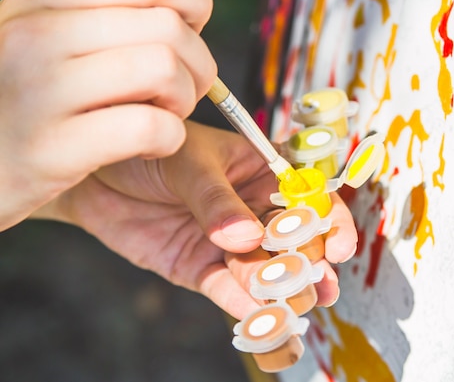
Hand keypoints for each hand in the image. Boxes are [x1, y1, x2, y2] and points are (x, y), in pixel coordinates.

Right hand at [0, 0, 214, 229]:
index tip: (182, 39)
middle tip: (178, 92)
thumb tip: (190, 16)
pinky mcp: (52, 148)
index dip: (192, 8)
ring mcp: (40, 89)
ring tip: (163, 116)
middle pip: (168, 27)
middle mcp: (36, 33)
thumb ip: (107, 17)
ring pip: (164, 68)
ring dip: (183, 100)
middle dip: (198, 66)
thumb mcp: (51, 42)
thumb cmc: (32, 104)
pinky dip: (170, 139)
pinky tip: (151, 145)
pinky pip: (149, 126)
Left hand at [33, 121, 357, 318]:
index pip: (309, 198)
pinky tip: (264, 324)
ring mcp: (230, 244)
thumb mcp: (188, 162)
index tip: (338, 247)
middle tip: (317, 285)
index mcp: (262, 174)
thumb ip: (217, 200)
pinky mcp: (202, 270)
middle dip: (309, 265)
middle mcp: (253, 211)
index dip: (330, 222)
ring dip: (284, 293)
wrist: (96, 173)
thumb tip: (248, 239)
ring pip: (267, 274)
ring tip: (295, 309)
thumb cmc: (149, 149)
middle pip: (295, 243)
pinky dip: (247, 309)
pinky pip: (230, 293)